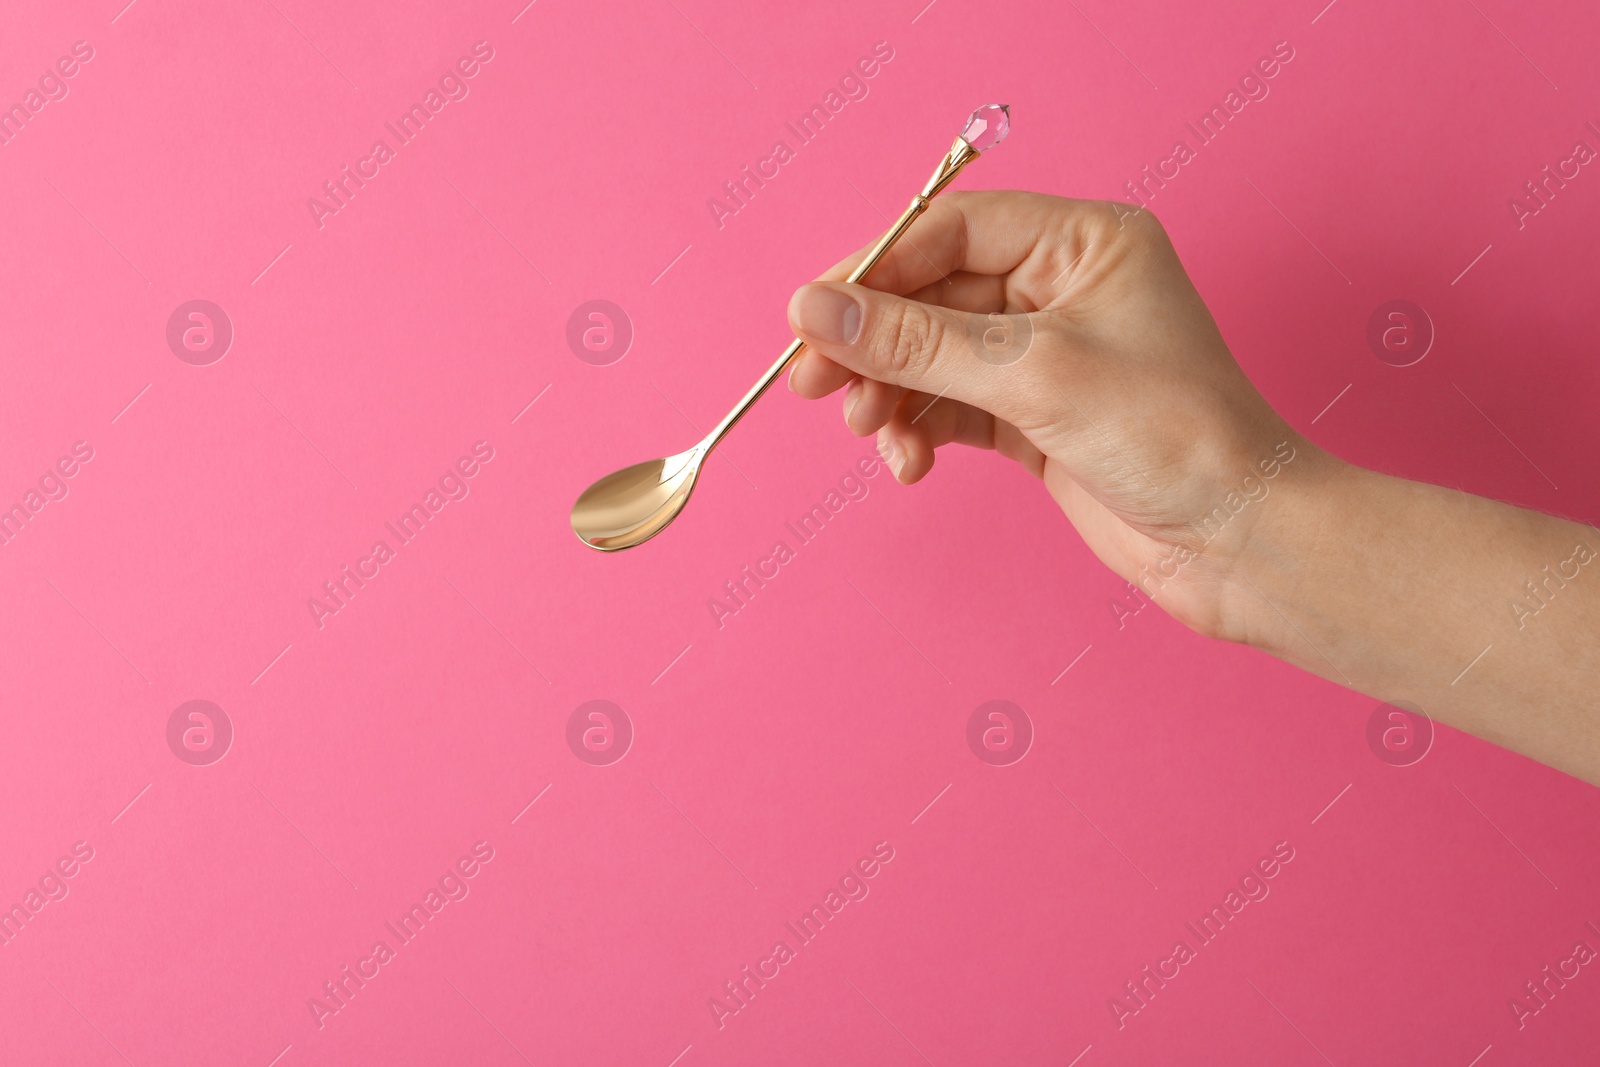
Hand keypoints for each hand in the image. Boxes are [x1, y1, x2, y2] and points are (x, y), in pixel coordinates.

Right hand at [786, 190, 1327, 639]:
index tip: (810, 315)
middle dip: (873, 343)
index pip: (951, 230)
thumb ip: (915, 341)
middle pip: (932, 295)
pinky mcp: (1034, 416)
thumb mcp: (1032, 375)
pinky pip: (950, 406)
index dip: (875, 269)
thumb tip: (814, 308)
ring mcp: (1047, 354)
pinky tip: (909, 461)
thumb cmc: (1172, 436)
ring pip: (932, 356)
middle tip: (810, 383)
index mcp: (1084, 241)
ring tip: (871, 432)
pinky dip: (920, 429)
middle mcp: (1063, 287)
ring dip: (891, 394)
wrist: (1235, 541)